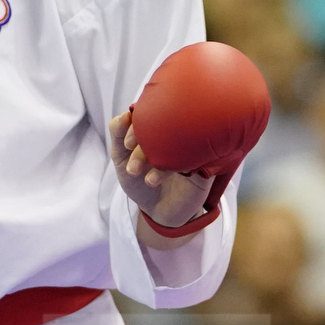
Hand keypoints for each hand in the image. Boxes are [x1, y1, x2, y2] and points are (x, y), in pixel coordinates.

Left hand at [108, 111, 208, 230]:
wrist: (159, 211)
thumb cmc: (139, 181)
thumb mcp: (121, 159)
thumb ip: (118, 135)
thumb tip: (125, 115)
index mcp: (158, 127)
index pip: (151, 113)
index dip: (137, 124)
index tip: (127, 144)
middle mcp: (177, 134)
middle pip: (165, 125)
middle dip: (145, 144)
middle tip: (134, 167)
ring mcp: (192, 148)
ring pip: (180, 141)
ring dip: (160, 160)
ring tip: (148, 181)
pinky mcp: (206, 164)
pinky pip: (198, 157)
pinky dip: (176, 168)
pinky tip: (159, 180)